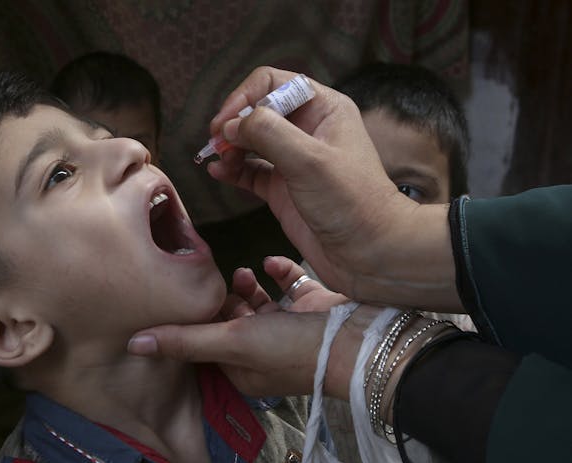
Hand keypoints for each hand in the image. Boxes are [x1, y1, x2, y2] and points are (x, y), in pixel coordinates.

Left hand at [129, 257, 358, 397]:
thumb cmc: (292, 348)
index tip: (175, 295)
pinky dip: (279, 274)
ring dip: (246, 286)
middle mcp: (263, 352)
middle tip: (211, 277)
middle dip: (219, 299)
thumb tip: (133, 343)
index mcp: (241, 368)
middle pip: (230, 321)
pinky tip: (272, 262)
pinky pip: (289, 287)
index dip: (191, 321)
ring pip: (257, 304)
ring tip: (243, 271)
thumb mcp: (233, 342)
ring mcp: (289, 331)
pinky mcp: (311, 309)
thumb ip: (185, 339)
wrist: (361, 339)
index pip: (204, 344)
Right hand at [203, 67, 458, 309]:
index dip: (244, 97)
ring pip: (250, 141)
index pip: (272, 83)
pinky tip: (217, 172)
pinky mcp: (283, 189)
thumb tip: (230, 125)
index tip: (225, 122)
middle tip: (216, 143)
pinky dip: (231, 170)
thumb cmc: (353, 204)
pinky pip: (250, 171)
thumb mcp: (310, 160)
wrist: (371, 253)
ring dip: (229, 147)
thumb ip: (268, 133)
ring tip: (218, 160)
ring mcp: (293, 160)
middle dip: (233, 123)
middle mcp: (308, 130)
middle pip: (257, 110)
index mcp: (323, 109)